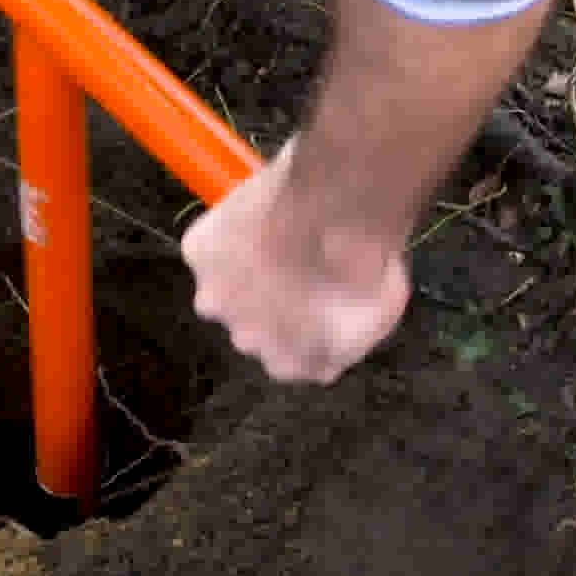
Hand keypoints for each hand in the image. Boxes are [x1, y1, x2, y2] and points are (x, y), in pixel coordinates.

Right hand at [179, 138, 410, 383]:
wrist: (336, 211)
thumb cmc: (366, 267)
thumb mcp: (377, 315)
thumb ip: (348, 340)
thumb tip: (332, 349)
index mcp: (287, 364)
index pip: (288, 359)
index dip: (302, 329)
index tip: (317, 302)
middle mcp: (244, 340)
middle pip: (251, 326)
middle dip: (268, 302)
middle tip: (297, 267)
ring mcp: (214, 297)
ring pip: (224, 288)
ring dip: (242, 272)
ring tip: (276, 239)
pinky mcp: (198, 254)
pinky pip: (210, 246)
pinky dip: (227, 235)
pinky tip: (257, 217)